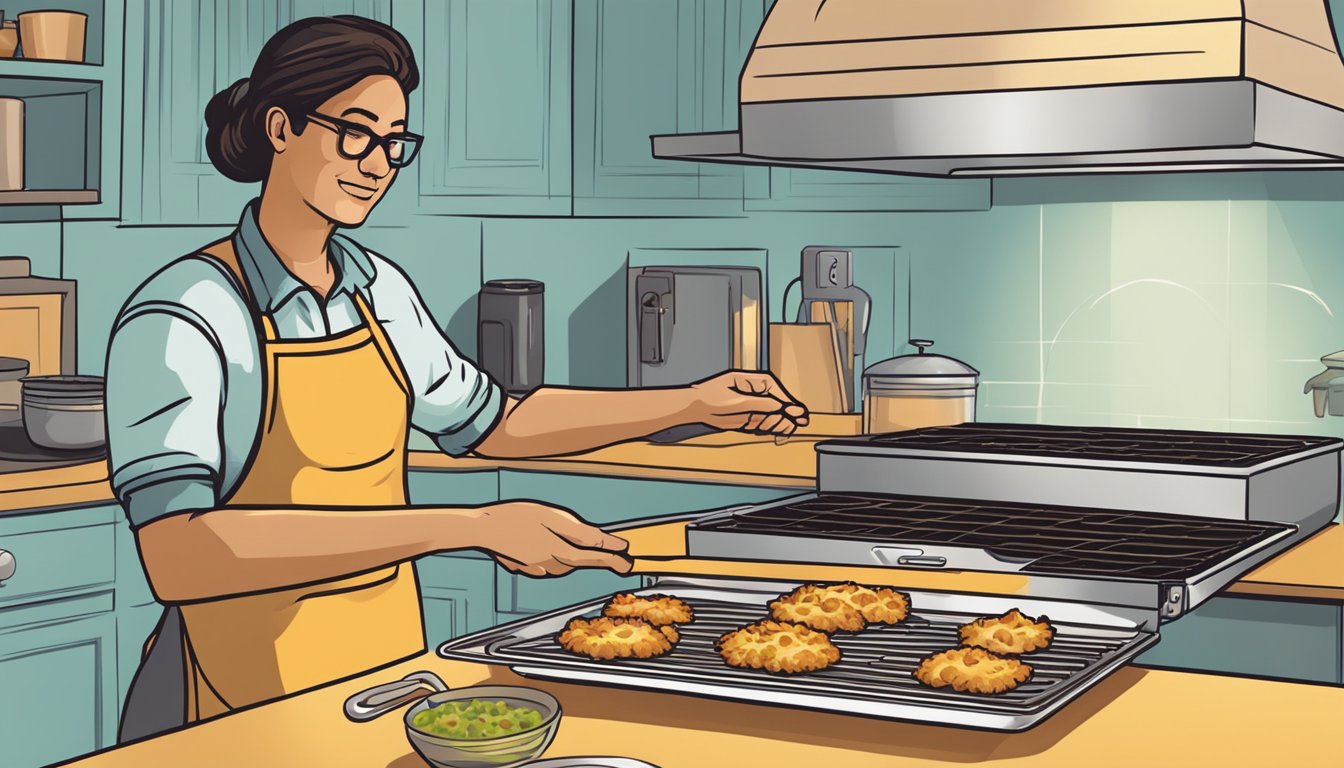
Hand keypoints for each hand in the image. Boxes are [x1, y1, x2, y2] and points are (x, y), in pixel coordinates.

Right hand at [469, 501, 631, 577]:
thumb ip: (581, 532)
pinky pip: (544, 562)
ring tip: (553, 534)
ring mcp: (536, 568)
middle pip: (578, 561)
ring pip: (561, 562)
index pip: (593, 557)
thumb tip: (605, 542)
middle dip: (594, 557)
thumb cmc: (516, 516)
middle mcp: (550, 564)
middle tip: (617, 558)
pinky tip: (533, 540)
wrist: (482, 528)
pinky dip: (546, 553)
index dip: (613, 559)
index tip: (628, 561)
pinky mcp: (524, 567)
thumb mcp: (552, 517)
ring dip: (567, 552)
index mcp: (559, 550)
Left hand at [687, 370, 809, 435]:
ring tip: (768, 429)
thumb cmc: (710, 397)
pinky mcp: (750, 417)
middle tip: (782, 427)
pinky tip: (764, 432)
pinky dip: (765, 430)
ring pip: (773, 417)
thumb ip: (762, 405)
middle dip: (780, 417)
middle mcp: (757, 393)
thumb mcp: (737, 401)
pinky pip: (764, 425)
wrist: (693, 407)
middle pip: (779, 405)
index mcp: (755, 381)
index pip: (778, 391)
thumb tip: (784, 408)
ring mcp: (754, 405)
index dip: (789, 404)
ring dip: (773, 425)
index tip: (799, 415)